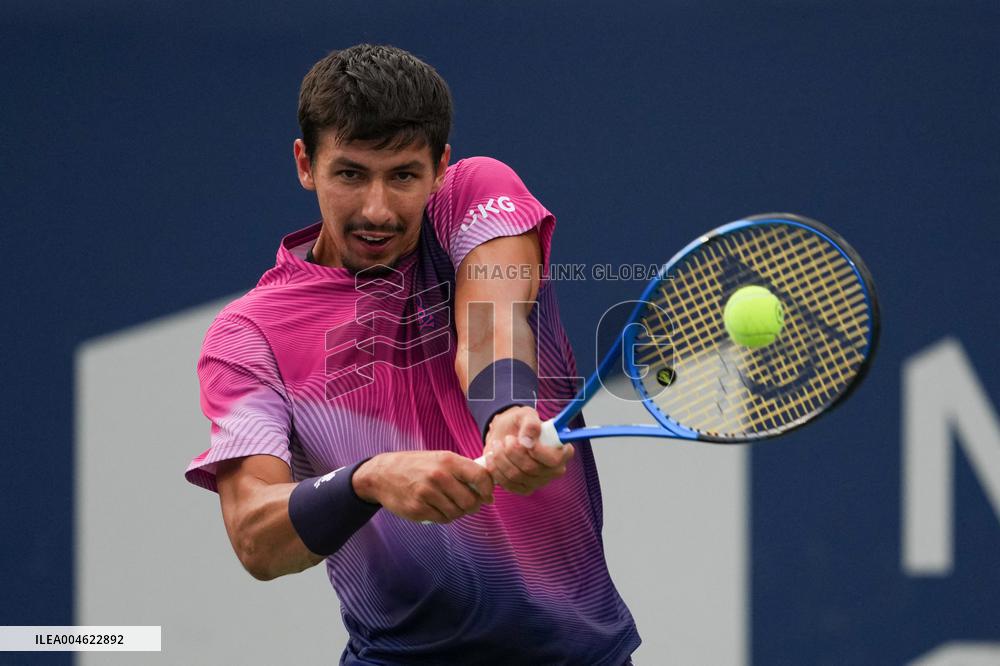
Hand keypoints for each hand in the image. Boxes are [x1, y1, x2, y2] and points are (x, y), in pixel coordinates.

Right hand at [352, 451, 493, 523]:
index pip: (481, 477)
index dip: (488, 490)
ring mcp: (427, 494)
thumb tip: (488, 489)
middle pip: (471, 501)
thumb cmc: (416, 466)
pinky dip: (443, 517)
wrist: (382, 474)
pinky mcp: (418, 509)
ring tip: (448, 504)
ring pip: (457, 513)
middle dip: (473, 506)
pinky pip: (442, 519)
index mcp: (448, 460)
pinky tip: (436, 508)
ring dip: (457, 512)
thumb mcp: (440, 459)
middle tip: (467, 504)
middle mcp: (439, 476)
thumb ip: (463, 470)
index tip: (487, 495)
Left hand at [482, 405, 574, 494]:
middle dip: (513, 452)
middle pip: (532, 468)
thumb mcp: (526, 415)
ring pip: (517, 476)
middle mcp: (554, 470)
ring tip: (497, 445)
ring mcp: (540, 481)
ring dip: (501, 459)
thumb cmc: (521, 424)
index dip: (538, 451)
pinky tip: (492, 458)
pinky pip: (508, 484)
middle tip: (507, 439)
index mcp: (563, 451)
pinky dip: (496, 470)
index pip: (555, 459)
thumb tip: (528, 440)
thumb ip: (530, 424)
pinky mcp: (524, 488)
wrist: (506, 433)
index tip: (523, 440)